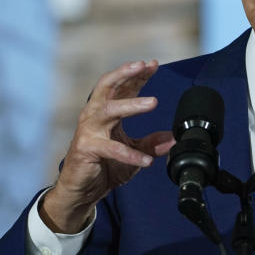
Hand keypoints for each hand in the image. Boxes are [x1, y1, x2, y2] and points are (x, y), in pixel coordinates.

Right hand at [40, 60, 174, 233]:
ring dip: (131, 104)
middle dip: (125, 73)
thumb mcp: (132, 152)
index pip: (121, 86)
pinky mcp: (86, 148)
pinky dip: (130, 154)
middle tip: (143, 65)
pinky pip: (111, 148)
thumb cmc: (103, 166)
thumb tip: (173, 138)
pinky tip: (146, 160)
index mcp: (105, 111)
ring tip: (153, 102)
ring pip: (109, 109)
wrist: (81, 190)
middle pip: (107, 85)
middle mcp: (94, 115)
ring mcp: (89, 130)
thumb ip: (151, 144)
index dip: (137, 74)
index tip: (154, 64)